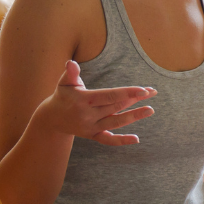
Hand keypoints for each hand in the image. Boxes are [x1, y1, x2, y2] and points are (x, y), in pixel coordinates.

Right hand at [36, 60, 156, 145]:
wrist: (51, 119)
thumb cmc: (62, 96)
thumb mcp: (64, 83)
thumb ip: (70, 73)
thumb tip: (71, 63)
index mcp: (84, 100)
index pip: (109, 96)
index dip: (127, 93)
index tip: (143, 90)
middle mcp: (88, 115)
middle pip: (116, 107)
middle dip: (135, 99)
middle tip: (153, 92)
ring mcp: (91, 127)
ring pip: (116, 122)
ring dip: (134, 116)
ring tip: (150, 110)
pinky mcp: (93, 136)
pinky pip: (108, 140)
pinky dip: (121, 140)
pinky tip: (136, 139)